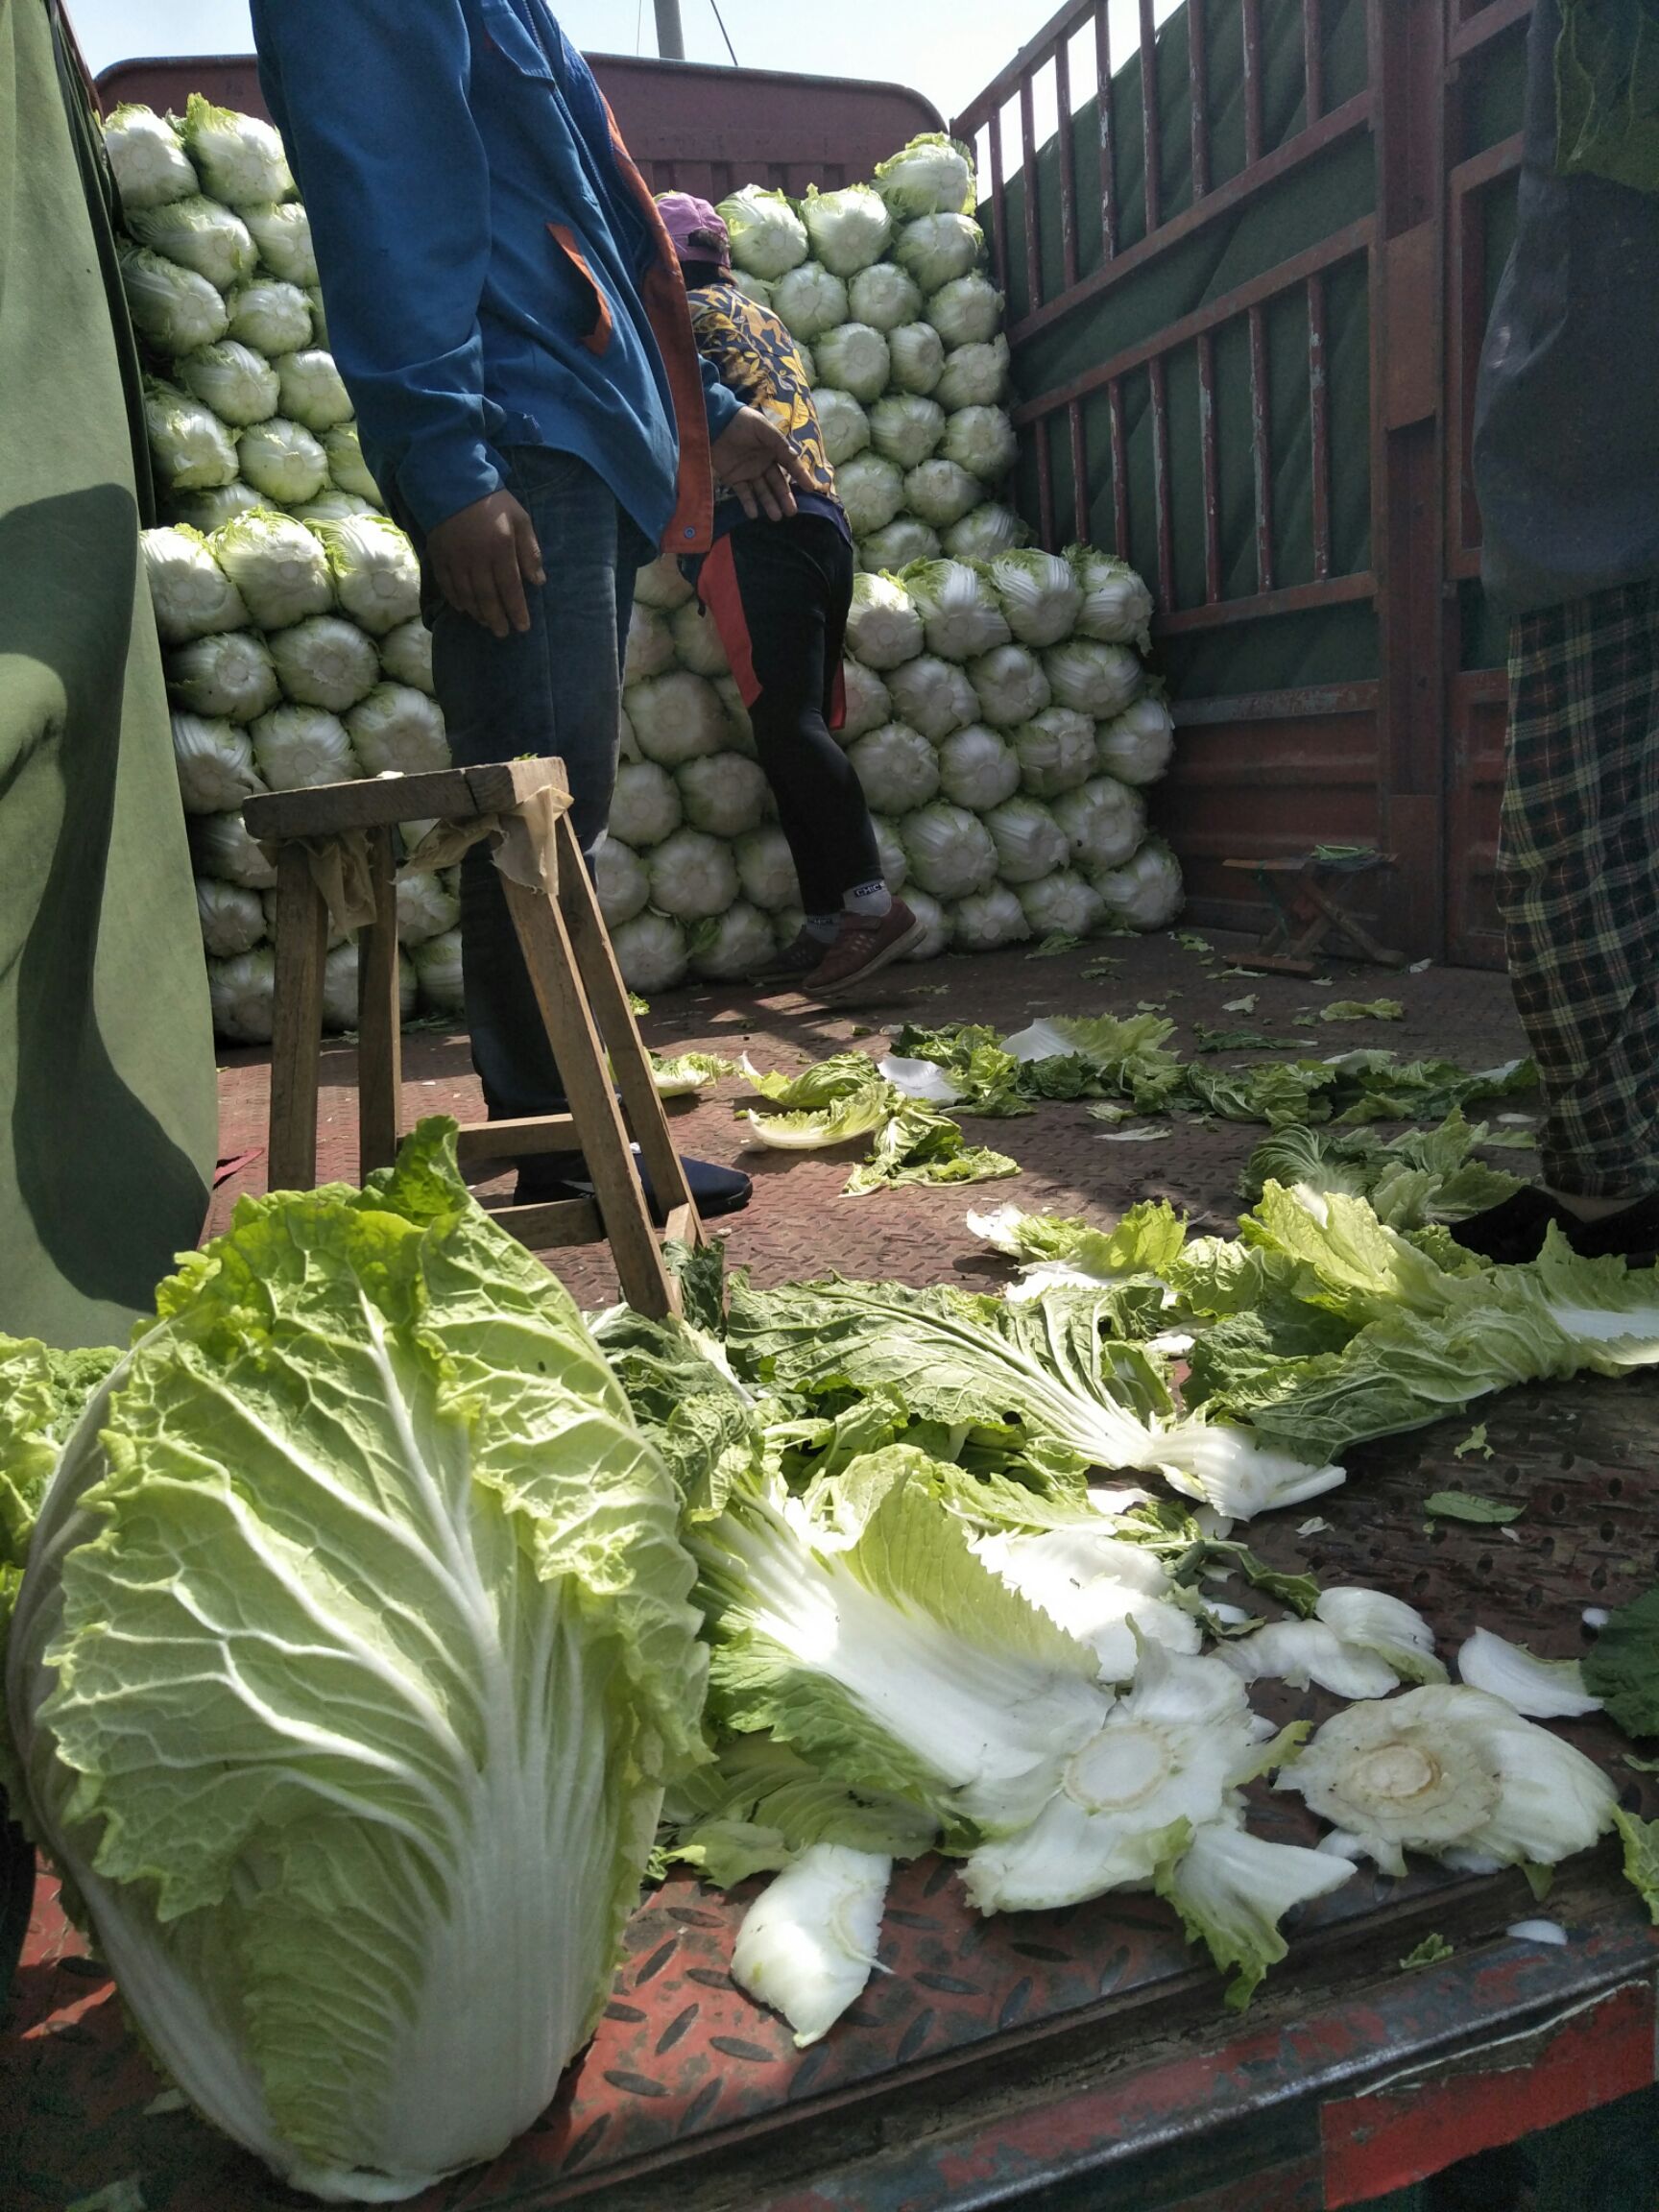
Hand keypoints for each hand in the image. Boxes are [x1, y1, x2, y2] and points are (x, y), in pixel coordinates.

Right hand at [427, 490, 544, 637]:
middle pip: (487, 597)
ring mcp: (455, 558)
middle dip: (496, 618)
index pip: (510, 587)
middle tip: (503, 633)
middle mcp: (476, 558)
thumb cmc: (493, 501)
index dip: (517, 610)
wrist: (453, 481)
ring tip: (486, 623)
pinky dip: (455, 599)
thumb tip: (538, 581)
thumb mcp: (521, 519)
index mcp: (500, 548)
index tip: (522, 627)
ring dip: (477, 612)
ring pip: (467, 594)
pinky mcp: (438, 555)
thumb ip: (531, 551)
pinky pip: (446, 584)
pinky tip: (463, 609)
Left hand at [711, 407, 814, 521]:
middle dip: (785, 497)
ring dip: (769, 504)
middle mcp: (764, 464)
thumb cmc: (743, 421)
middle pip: (777, 483)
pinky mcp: (734, 478)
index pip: (790, 466)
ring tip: (776, 517)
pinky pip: (743, 493)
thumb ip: (780, 444)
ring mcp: (749, 472)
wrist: (716, 422)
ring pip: (762, 491)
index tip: (810, 488)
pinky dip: (748, 504)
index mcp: (773, 450)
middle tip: (792, 512)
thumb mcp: (764, 428)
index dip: (800, 476)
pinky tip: (754, 514)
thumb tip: (796, 458)